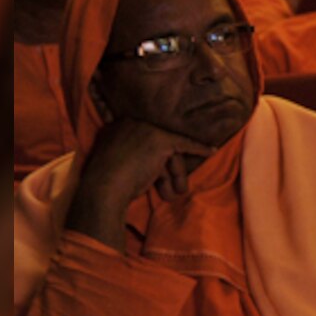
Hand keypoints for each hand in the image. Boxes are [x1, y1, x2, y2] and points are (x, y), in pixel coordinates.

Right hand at [65, 119, 214, 251]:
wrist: (103, 189)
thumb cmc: (108, 183)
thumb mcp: (117, 160)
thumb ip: (130, 152)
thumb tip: (153, 158)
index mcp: (119, 125)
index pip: (147, 139)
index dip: (156, 159)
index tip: (160, 168)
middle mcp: (134, 122)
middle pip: (160, 145)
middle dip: (167, 170)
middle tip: (170, 190)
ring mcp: (148, 129)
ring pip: (171, 152)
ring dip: (176, 175)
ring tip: (176, 193)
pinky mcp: (162, 140)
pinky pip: (185, 145)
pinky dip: (199, 149)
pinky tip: (211, 151)